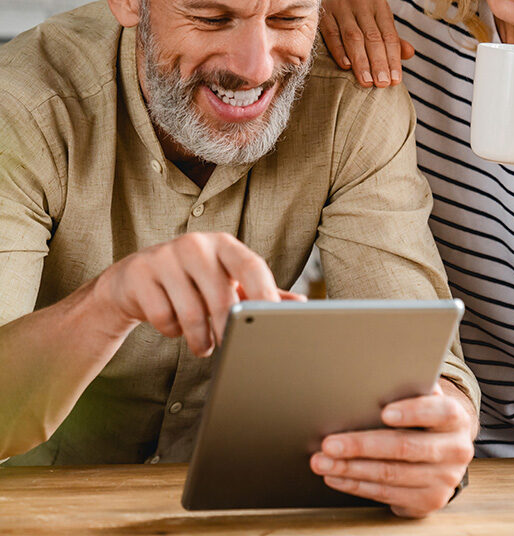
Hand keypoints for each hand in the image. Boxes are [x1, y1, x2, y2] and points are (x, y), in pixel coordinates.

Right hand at [91, 232, 302, 356]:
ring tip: (205, 345)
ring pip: (191, 313)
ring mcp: (165, 256)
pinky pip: (163, 317)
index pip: (251, 266)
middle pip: (222, 296)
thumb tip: (300, 302)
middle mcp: (196, 244)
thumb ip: (259, 291)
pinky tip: (173, 326)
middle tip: (229, 347)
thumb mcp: (227, 281)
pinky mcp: (139, 274)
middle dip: (228, 330)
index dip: (265, 294)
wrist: (135, 280)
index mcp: (224, 245)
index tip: (273, 322)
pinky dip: (171, 331)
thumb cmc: (192, 282)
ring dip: (200, 339)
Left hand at [309, 381, 474, 517]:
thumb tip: (374, 379)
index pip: (439, 411)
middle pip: (405, 447)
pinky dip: (356, 485)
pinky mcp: (428, 501)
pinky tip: (337, 477)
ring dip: (351, 468)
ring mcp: (443, 480)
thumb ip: (410, 390)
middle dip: (362, 445)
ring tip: (323, 462)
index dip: (412, 412)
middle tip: (330, 443)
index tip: (384, 412)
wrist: (447, 452)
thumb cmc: (426, 417)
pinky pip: (386, 494)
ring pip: (390, 474)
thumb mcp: (425, 399)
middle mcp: (455, 450)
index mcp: (455, 418)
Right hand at [320, 0, 414, 87]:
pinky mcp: (323, 12)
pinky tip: (346, 66)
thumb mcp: (376, 22)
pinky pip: (332, 34)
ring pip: (353, 37)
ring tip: (366, 81)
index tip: (395, 81)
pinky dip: (339, 51)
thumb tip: (410, 53)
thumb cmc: (355, 15)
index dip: (393, 59)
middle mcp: (361, 2)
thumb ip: (391, 39)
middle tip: (382, 84)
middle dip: (378, 63)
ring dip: (361, 61)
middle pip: (372, 37)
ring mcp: (341, 6)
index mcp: (379, 5)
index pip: (389, 36)